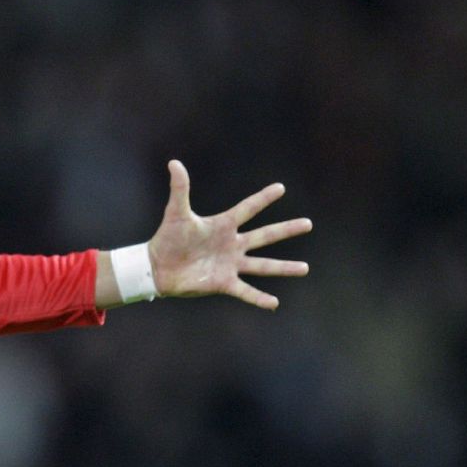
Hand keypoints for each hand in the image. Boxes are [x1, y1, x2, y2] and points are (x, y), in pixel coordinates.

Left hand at [148, 160, 311, 309]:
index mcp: (223, 225)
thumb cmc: (168, 238)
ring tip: (304, 269)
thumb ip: (180, 189)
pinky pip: (245, 291)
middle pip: (265, 235)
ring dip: (283, 268)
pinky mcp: (223, 283)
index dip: (263, 198)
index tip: (280, 188)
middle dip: (286, 230)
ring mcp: (230, 264)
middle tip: (308, 223)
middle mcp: (232, 244)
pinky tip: (274, 303)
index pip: (248, 208)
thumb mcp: (176, 212)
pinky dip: (259, 298)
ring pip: (263, 265)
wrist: (158, 267)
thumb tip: (174, 162)